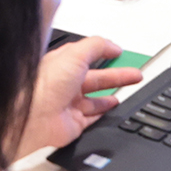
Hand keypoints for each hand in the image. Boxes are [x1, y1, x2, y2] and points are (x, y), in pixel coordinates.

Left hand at [12, 34, 144, 159]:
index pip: (87, 56)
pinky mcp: (73, 124)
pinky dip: (104, 115)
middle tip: (135, 75)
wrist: (35, 115)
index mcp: (64, 64)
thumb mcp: (75, 54)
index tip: (119, 53)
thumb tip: (113, 46)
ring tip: (128, 92)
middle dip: (117, 77)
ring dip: (111, 98)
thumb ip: (96, 46)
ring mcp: (69, 104)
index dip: (103, 53)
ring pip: (95, 100)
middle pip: (97, 79)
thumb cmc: (46, 84)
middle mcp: (66, 84)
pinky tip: (113, 111)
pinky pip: (93, 119)